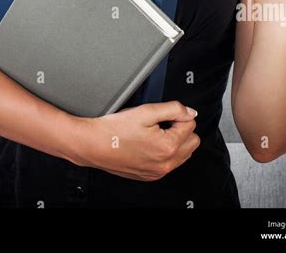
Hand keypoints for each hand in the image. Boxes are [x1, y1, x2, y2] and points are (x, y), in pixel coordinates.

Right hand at [72, 101, 199, 180]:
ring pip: (183, 154)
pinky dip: (165, 153)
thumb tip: (190, 112)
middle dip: (180, 129)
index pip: (191, 124)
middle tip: (161, 123)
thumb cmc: (114, 129)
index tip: (164, 115)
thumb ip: (173, 109)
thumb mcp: (146, 111)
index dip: (178, 114)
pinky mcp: (150, 176)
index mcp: (168, 146)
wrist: (93, 145)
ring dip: (175, 141)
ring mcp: (158, 172)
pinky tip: (149, 143)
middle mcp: (165, 163)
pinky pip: (169, 164)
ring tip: (155, 132)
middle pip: (192, 141)